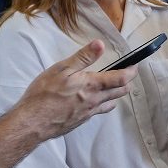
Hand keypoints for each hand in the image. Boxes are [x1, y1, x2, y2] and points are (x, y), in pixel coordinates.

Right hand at [14, 40, 136, 140]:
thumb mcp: (61, 69)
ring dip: (116, 94)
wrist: (32, 123)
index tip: (135, 65)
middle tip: (127, 75)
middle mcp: (95, 100)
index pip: (121, 78)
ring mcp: (89, 112)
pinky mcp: (81, 120)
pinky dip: (102, 104)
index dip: (131, 71)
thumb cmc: (44, 94)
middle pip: (120, 92)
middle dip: (126, 83)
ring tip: (114, 87)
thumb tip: (100, 44)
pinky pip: (98, 111)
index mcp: (92, 86)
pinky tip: (95, 101)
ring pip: (110, 103)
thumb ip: (83, 57)